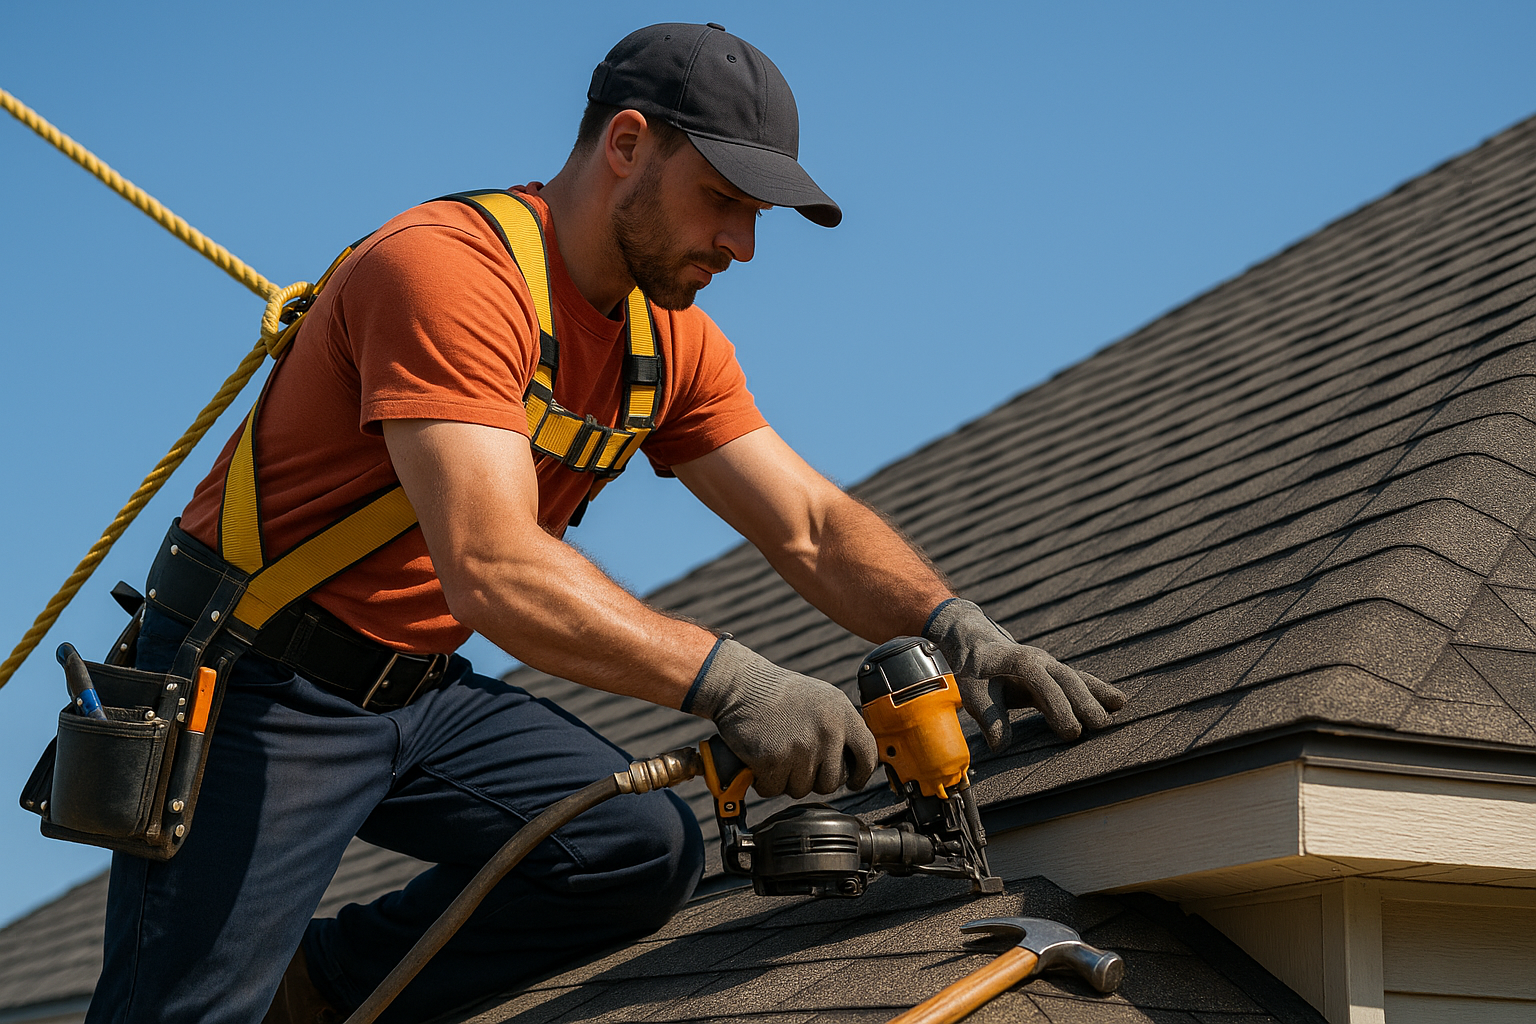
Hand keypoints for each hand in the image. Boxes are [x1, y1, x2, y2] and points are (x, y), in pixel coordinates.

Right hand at [685, 638, 878, 798]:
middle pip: (832, 782)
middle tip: (797, 762)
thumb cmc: (779, 693)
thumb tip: (858, 759)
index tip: (853, 782)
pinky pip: (774, 790)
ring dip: (786, 779)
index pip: (867, 754)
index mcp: (842, 714)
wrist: (742, 685)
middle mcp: (827, 731)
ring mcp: (801, 747)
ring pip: (801, 789)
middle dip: (814, 779)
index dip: (861, 774)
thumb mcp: (823, 700)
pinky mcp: (773, 759)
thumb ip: (842, 726)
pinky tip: (760, 760)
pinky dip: (764, 781)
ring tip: (776, 754)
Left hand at [925, 599, 1125, 749]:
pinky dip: (1096, 689)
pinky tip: (1116, 700)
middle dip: (1084, 702)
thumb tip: (1001, 745)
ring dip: (1097, 693)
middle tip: (1101, 726)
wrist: (975, 642)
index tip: (1071, 732)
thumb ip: (988, 717)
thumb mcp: (973, 693)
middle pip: (1066, 679)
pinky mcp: (1053, 672)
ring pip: (1077, 677)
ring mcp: (1049, 664)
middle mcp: (1039, 659)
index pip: (1043, 684)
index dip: (1058, 707)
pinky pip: (1078, 679)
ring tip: (1119, 708)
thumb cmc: (975, 670)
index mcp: (1018, 662)